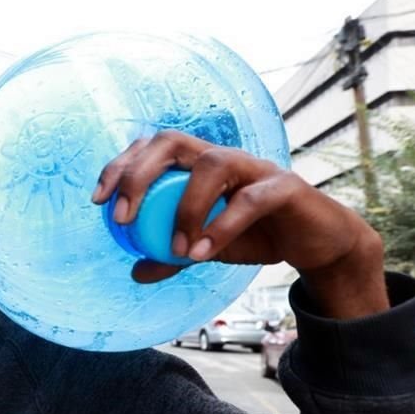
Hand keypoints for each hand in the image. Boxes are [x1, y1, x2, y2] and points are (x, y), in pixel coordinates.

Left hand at [92, 130, 388, 318]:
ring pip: (212, 164)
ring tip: (175, 248)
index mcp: (198, 164)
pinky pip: (250, 199)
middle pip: (172, 142)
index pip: (152, 148)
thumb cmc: (257, 235)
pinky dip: (221, 226)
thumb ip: (172, 256)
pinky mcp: (285, 186)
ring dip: (184, 207)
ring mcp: (255, 166)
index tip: (98, 200)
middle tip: (120, 217)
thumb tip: (136, 271)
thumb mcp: (206, 248)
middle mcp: (224, 156)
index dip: (121, 166)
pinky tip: (201, 253)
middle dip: (138, 174)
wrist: (316, 244)